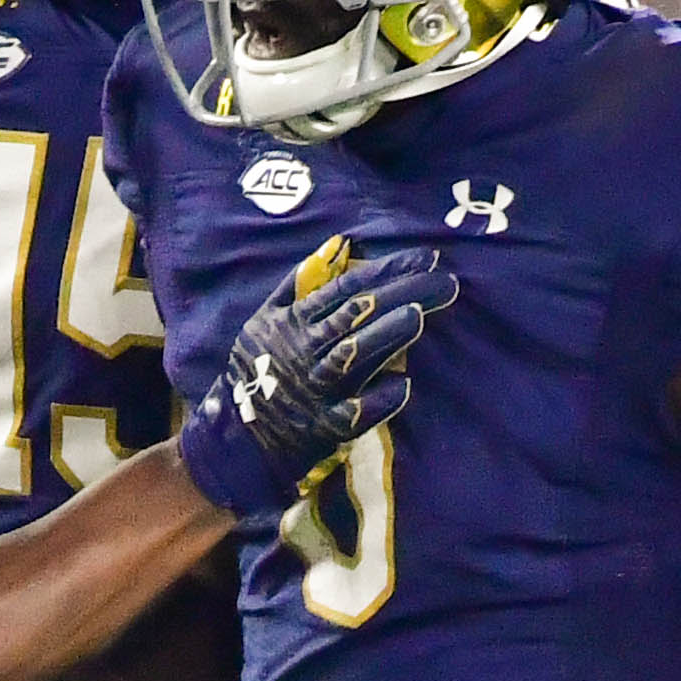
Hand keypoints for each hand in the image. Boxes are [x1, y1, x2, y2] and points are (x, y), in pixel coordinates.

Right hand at [177, 237, 455, 519]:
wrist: (235, 435)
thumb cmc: (257, 370)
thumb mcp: (264, 320)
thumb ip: (298, 283)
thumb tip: (335, 245)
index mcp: (296, 322)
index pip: (348, 288)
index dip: (388, 270)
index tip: (427, 257)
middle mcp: (307, 352)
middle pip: (357, 316)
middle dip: (402, 295)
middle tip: (445, 282)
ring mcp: (317, 390)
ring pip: (353, 357)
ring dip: (386, 336)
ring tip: (419, 316)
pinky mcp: (325, 428)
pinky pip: (353, 414)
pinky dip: (376, 400)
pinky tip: (402, 386)